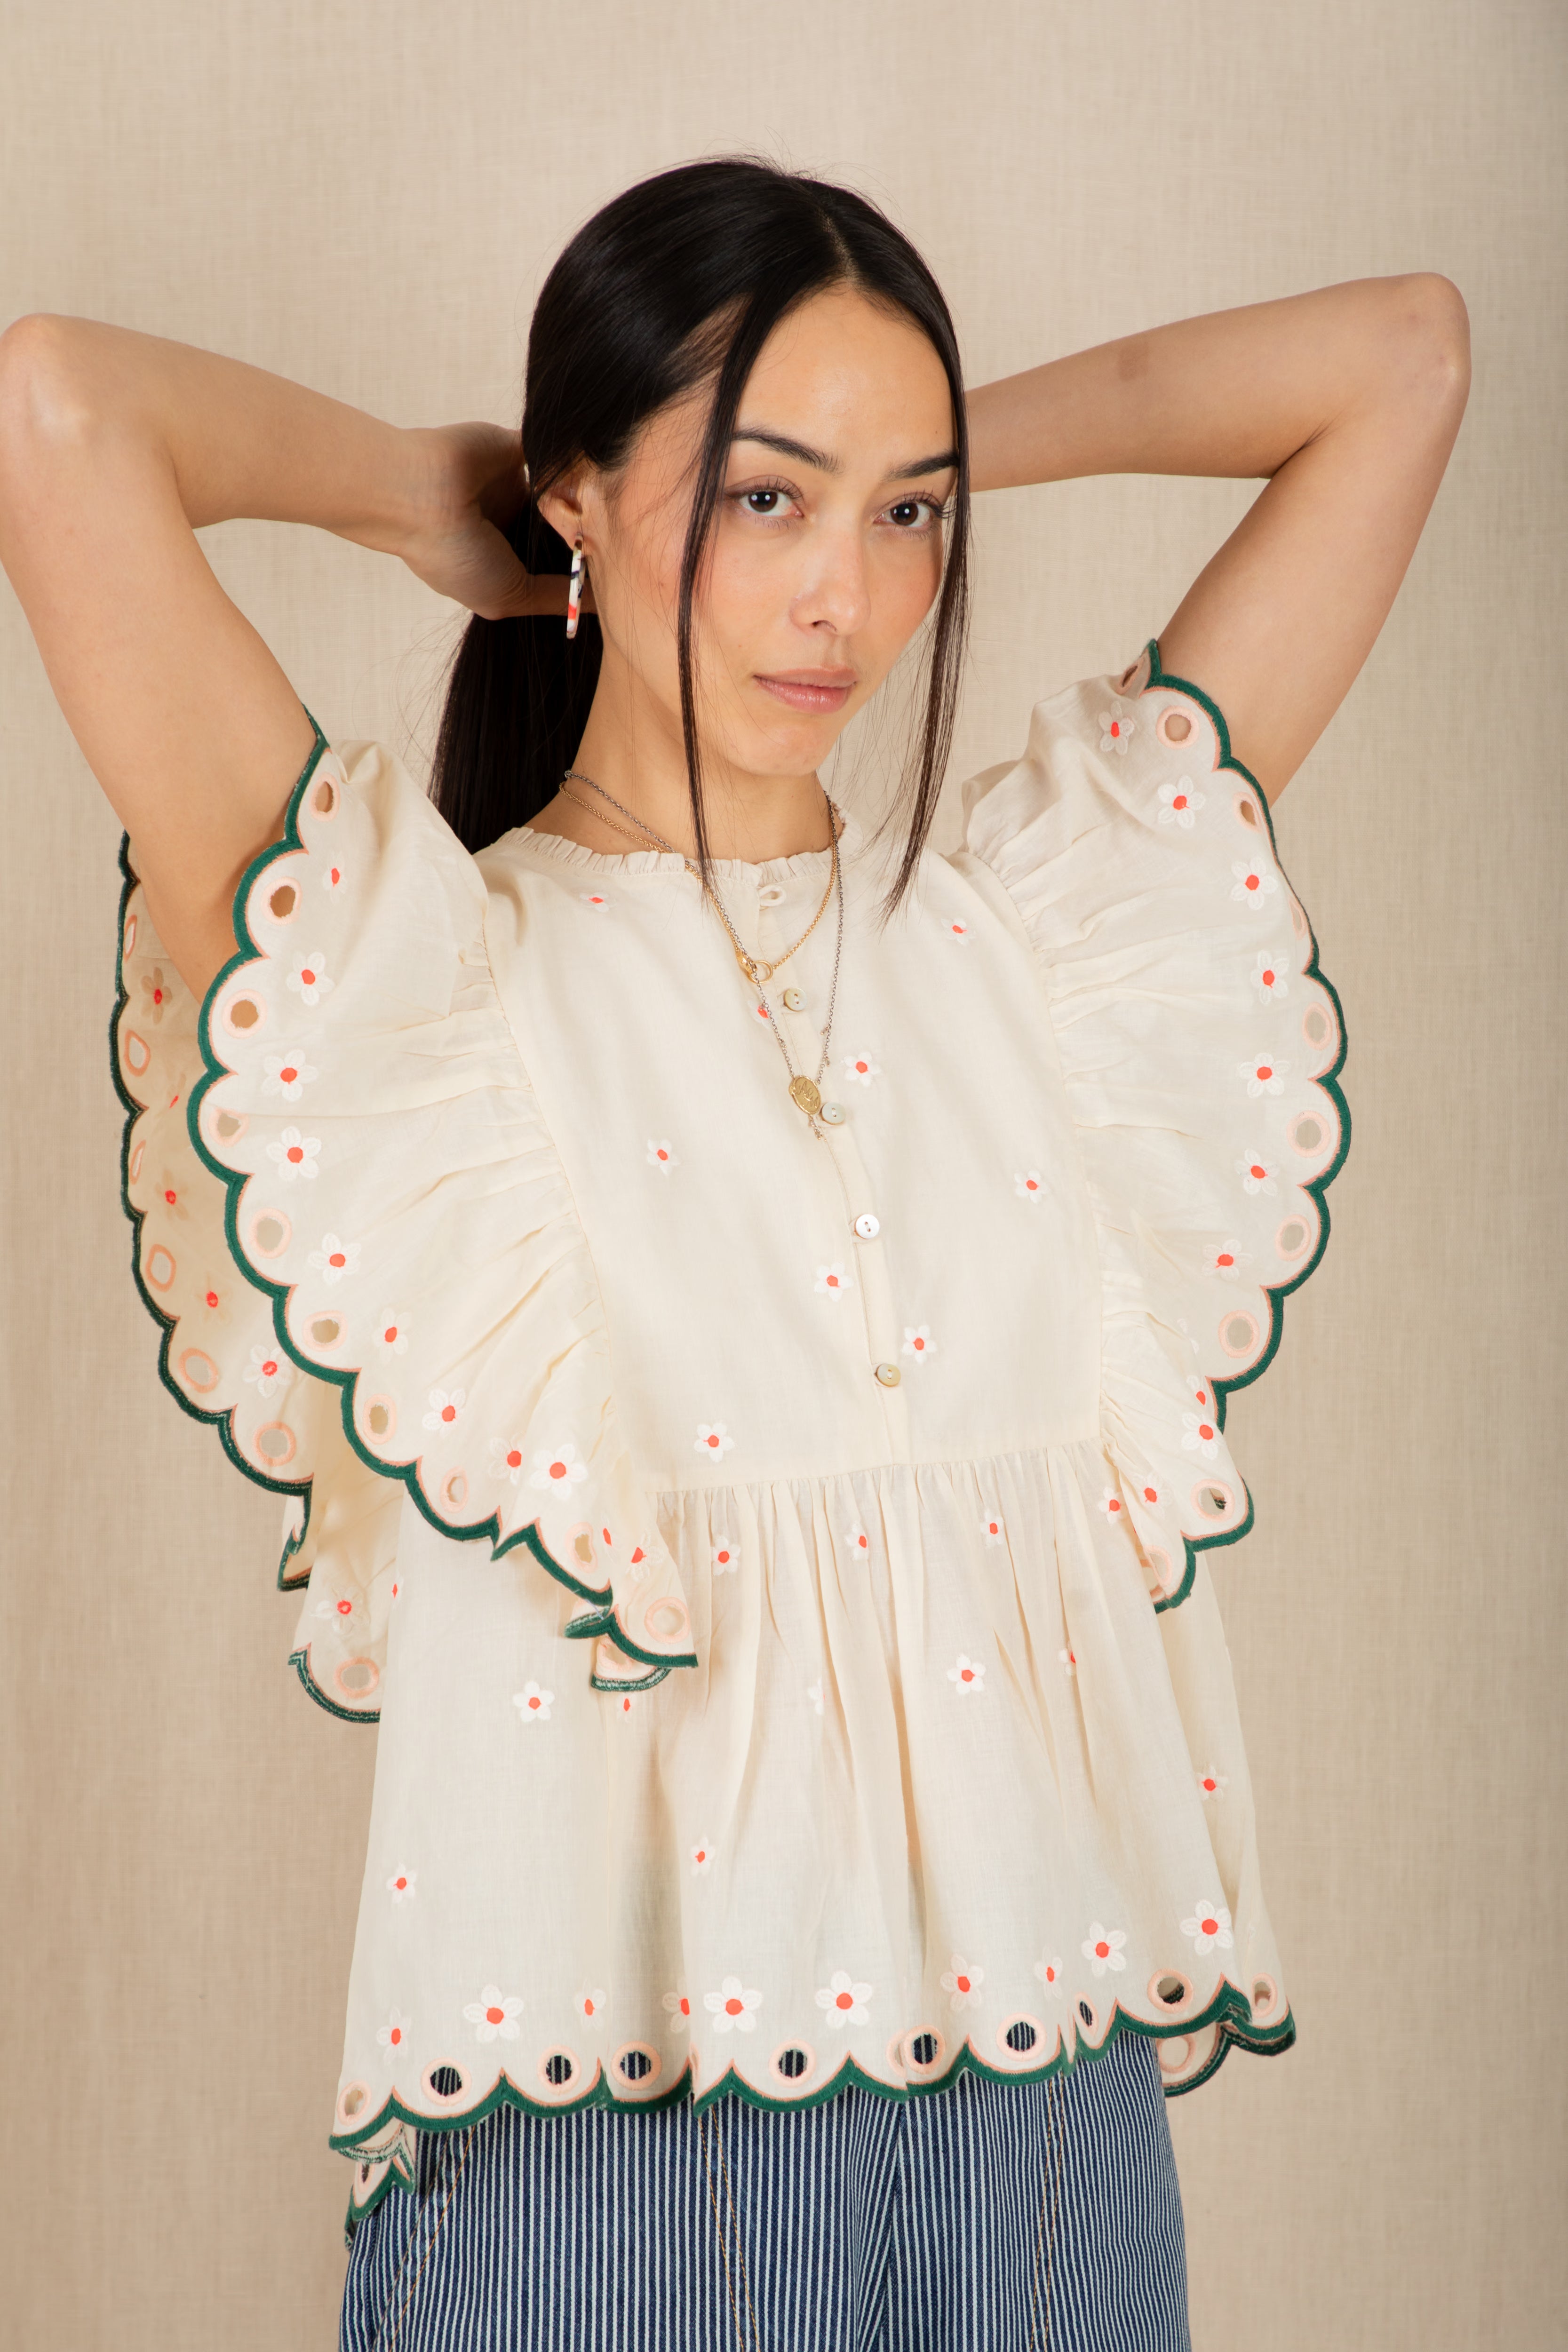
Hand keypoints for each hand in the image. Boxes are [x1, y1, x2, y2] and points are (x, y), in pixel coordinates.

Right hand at [394, 421, 596, 620]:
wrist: (420, 495)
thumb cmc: (454, 556)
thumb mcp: (509, 596)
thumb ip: (556, 597)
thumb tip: (603, 603)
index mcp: (505, 560)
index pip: (556, 565)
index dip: (586, 571)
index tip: (615, 578)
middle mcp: (512, 524)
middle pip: (568, 529)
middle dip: (592, 536)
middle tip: (622, 545)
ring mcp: (516, 485)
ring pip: (568, 493)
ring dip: (588, 501)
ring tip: (613, 514)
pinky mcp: (519, 449)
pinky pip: (560, 456)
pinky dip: (577, 467)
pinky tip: (597, 480)